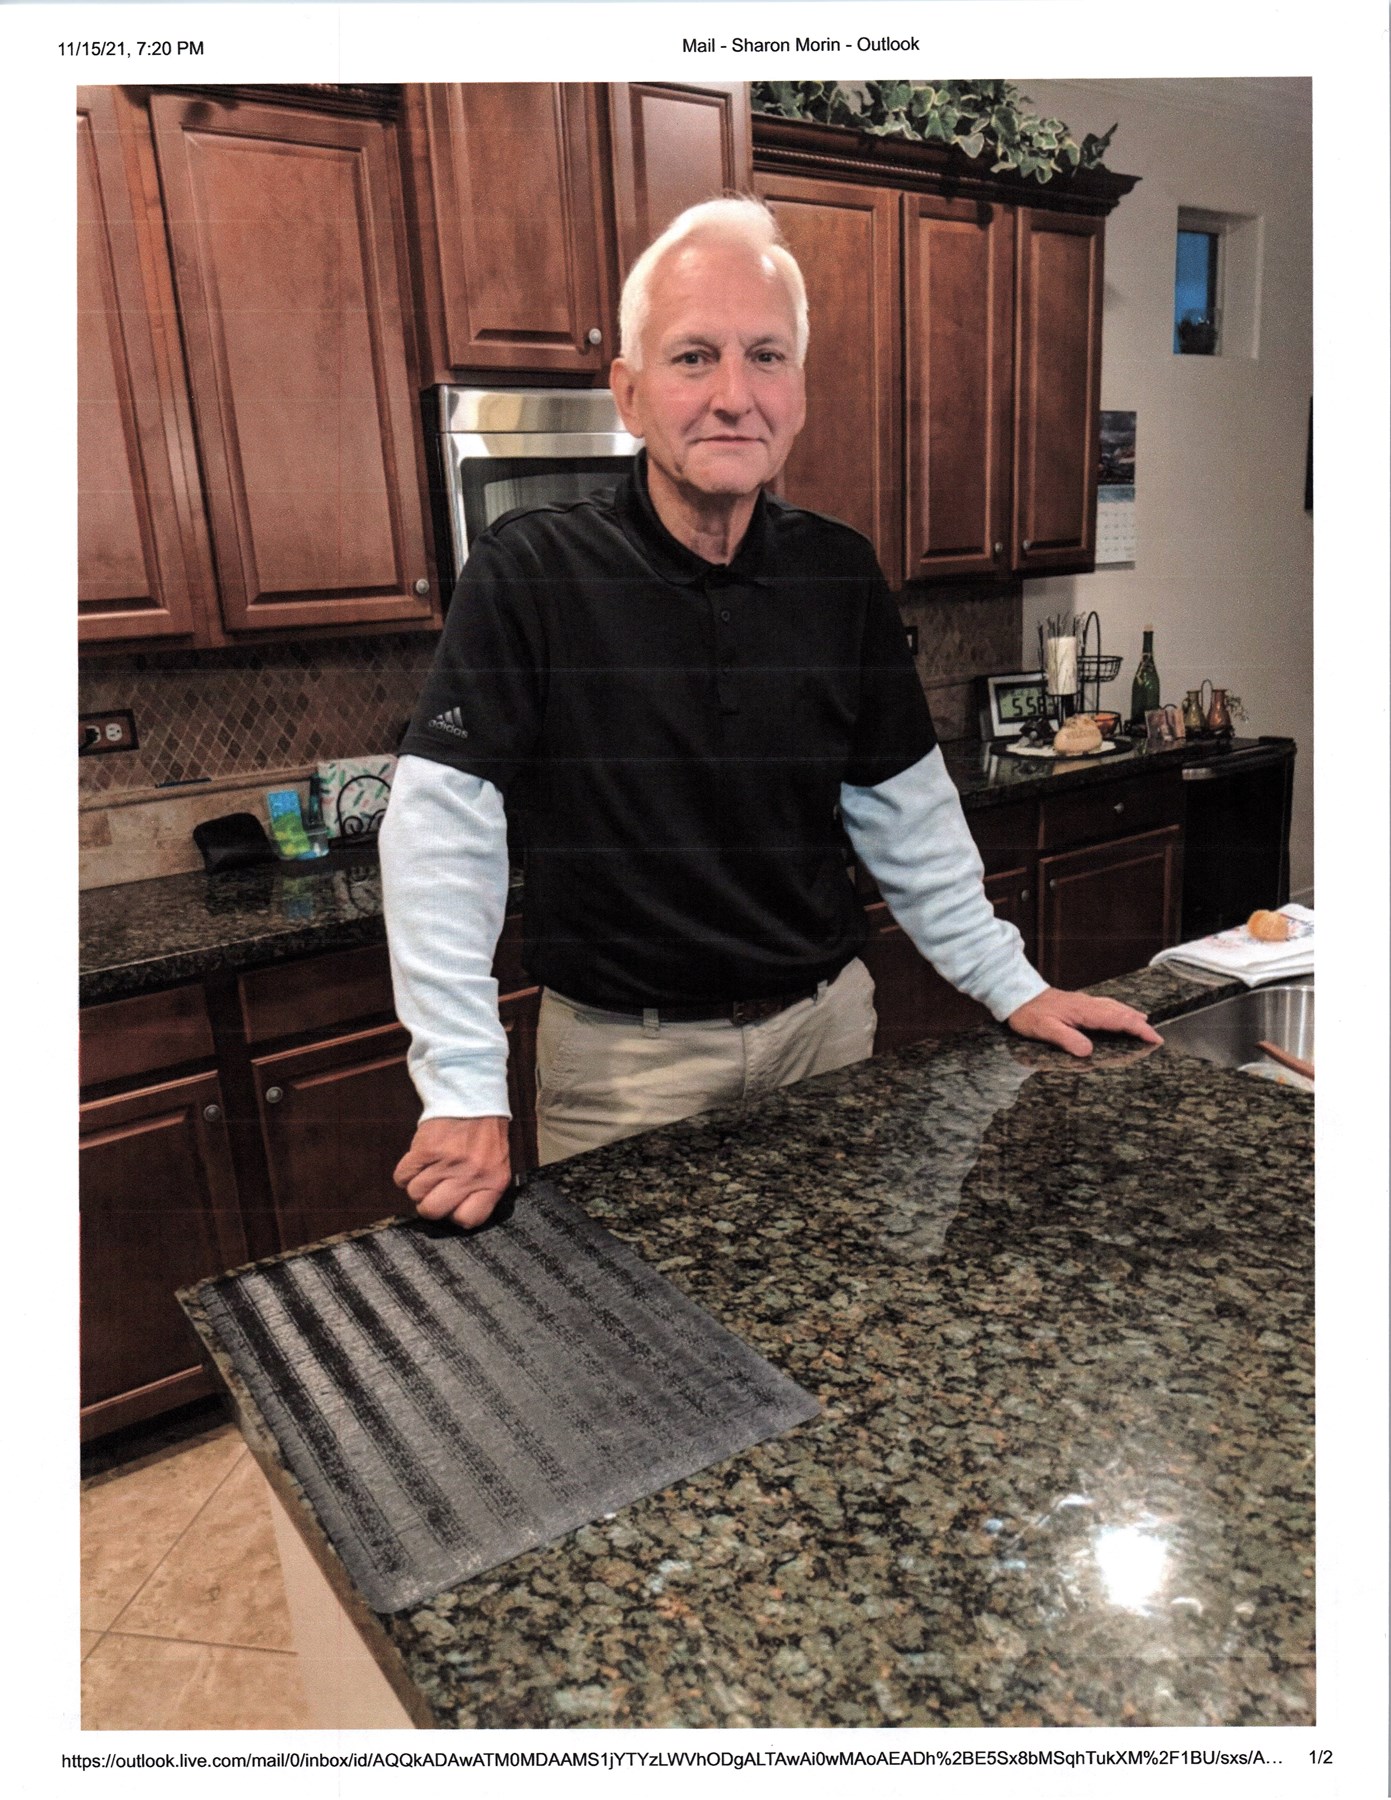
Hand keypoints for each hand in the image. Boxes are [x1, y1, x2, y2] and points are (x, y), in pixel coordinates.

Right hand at [393, 1116, 511, 1228]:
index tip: (452, 1204)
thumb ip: (482, 1191)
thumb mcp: (497, 1165)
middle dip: (428, 1204)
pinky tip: (418, 1162)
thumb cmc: (485, 1135)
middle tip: (434, 1189)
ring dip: (417, 1185)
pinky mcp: (426, 1149)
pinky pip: (402, 1177)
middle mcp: (471, 1175)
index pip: (468, 1220)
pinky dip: (405, 1173)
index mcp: (493, 1182)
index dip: (454, 1214)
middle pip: (433, 1211)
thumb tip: (455, 1216)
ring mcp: (447, 1162)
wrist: (473, 1097)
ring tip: (428, 1170)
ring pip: (415, 1193)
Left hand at [1006, 987, 1162, 1058]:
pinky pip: (1105, 1006)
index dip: (1137, 1029)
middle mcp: (1087, 1004)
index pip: (1117, 1020)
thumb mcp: (1044, 1030)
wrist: (1016, 995)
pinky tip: (1117, 1014)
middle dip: (1139, 1024)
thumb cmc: (1028, 1014)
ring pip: (1114, 1007)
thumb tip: (1088, 1052)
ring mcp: (1083, 1002)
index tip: (1153, 1039)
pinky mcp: (1078, 1003)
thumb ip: (1066, 1039)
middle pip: (1120, 1012)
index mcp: (1084, 1011)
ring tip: (1144, 1024)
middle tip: (1155, 1037)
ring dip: (1130, 1015)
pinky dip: (1118, 1011)